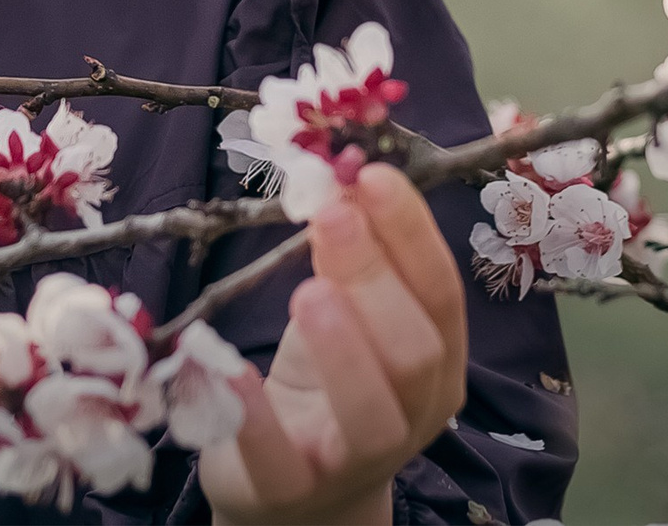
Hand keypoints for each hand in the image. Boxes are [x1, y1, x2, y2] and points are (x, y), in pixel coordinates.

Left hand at [200, 164, 469, 525]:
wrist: (292, 491)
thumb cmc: (325, 382)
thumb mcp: (344, 313)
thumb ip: (348, 258)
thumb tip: (337, 181)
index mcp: (436, 360)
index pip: (440, 292)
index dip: (412, 233)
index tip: (371, 175)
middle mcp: (410, 414)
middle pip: (414, 350)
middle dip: (377, 279)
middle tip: (332, 217)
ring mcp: (352, 460)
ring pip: (372, 416)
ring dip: (343, 349)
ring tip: (308, 291)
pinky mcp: (288, 490)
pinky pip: (279, 462)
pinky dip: (254, 415)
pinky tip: (227, 365)